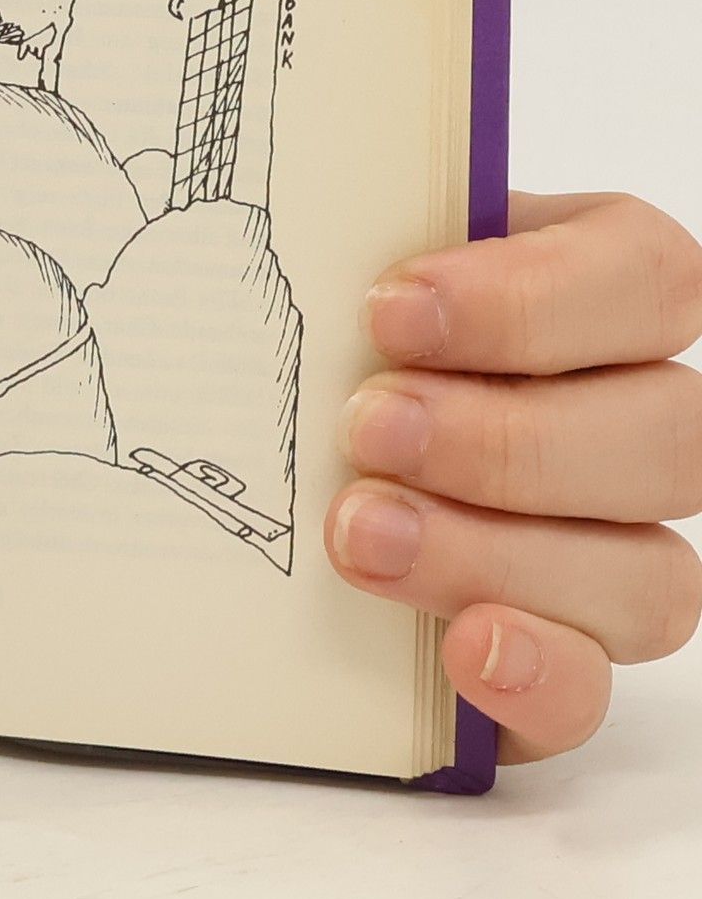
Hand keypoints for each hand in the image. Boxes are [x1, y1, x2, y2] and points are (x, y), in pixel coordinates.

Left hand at [327, 192, 701, 761]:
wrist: (239, 472)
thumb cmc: (296, 348)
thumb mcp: (320, 275)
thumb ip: (346, 242)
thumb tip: (303, 210)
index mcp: (587, 292)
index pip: (646, 275)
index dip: (534, 297)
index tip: (391, 310)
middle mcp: (629, 421)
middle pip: (667, 432)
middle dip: (505, 436)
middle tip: (367, 427)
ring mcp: (609, 552)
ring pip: (647, 572)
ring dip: (494, 551)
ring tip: (360, 531)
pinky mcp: (555, 661)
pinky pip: (592, 688)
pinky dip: (536, 670)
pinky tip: (463, 646)